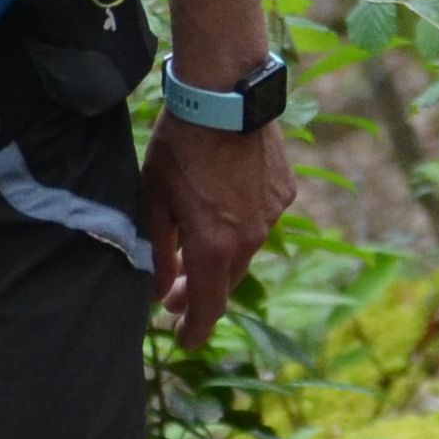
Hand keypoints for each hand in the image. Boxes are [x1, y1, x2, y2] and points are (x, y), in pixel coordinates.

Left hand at [138, 112, 293, 345]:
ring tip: (192, 250)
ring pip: (244, 251)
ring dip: (219, 257)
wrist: (225, 98)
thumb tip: (158, 291)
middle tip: (173, 295)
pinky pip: (259, 220)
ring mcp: (272, 216)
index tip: (184, 340)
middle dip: (199, 292)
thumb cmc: (179, 146)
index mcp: (215, 246)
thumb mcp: (153, 199)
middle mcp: (250, 239)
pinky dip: (238, 223)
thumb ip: (157, 250)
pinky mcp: (284, 192)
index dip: (195, 328)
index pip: (208, 306)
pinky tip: (219, 205)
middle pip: (225, 281)